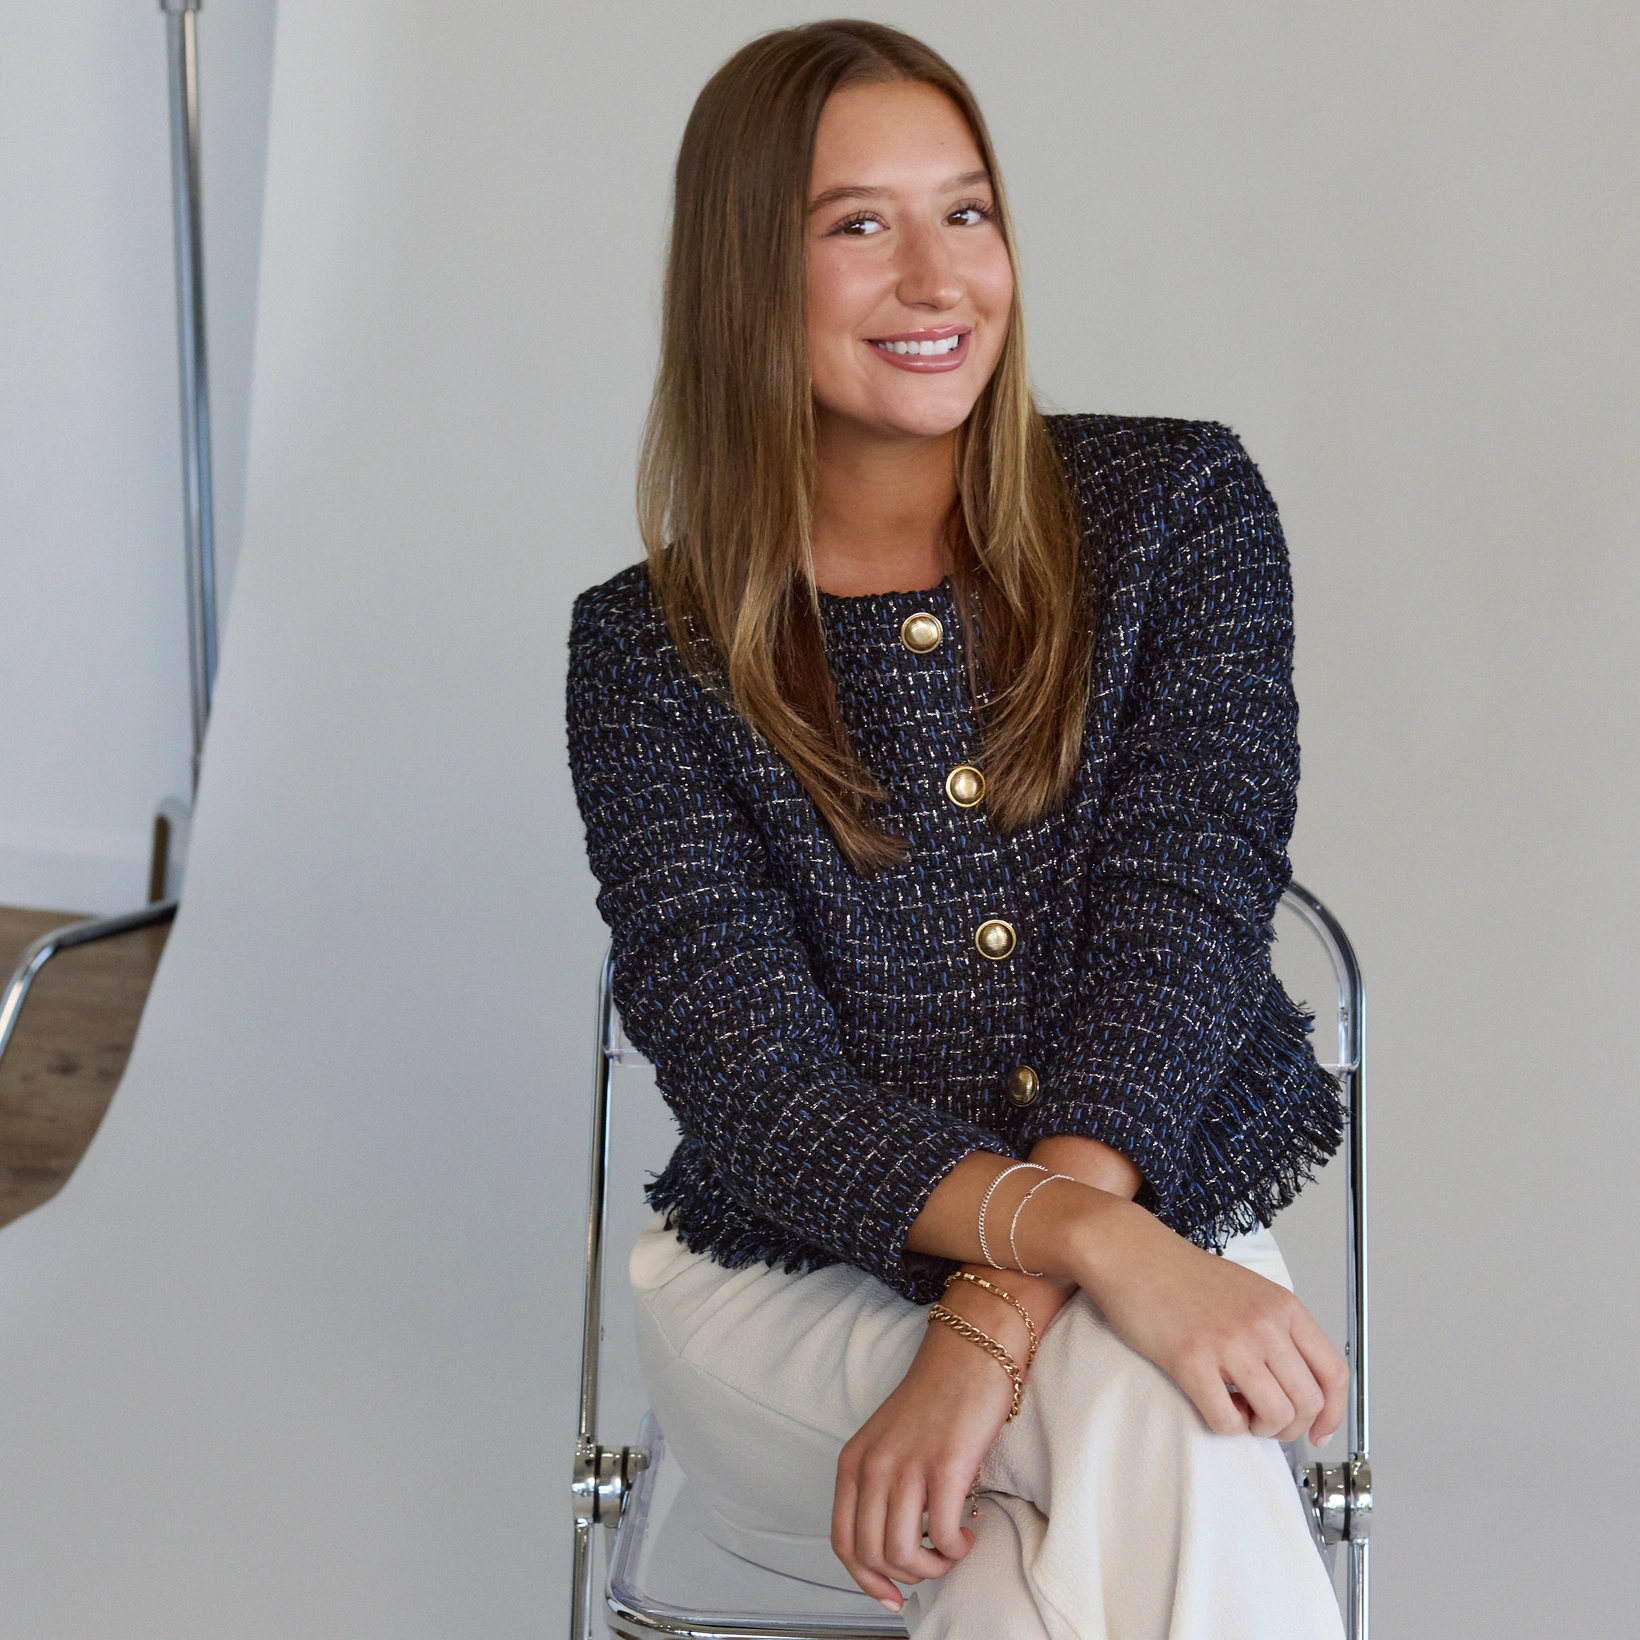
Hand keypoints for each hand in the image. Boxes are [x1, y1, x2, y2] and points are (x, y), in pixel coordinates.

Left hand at [830, 1304, 1016, 1610]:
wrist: (971, 1349)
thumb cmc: (937, 1396)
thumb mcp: (889, 1440)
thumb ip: (881, 1485)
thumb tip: (893, 1544)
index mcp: (854, 1461)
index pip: (843, 1542)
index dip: (865, 1580)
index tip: (891, 1596)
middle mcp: (873, 1466)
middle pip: (872, 1555)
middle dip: (905, 1577)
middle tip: (933, 1564)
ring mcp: (907, 1466)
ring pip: (903, 1554)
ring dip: (933, 1567)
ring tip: (952, 1550)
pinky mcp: (945, 1467)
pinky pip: (942, 1535)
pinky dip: (956, 1548)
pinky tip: (968, 1532)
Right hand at [1071, 1195, 1347, 1443]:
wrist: (1132, 1254)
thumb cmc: (1183, 1273)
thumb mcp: (1249, 1290)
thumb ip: (1278, 1329)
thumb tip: (1297, 1381)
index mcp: (1283, 1307)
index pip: (1334, 1373)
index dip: (1333, 1413)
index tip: (1320, 1431)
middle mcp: (1264, 1324)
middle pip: (1308, 1403)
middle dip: (1291, 1426)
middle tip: (1266, 1420)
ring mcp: (1229, 1343)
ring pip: (1275, 1416)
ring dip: (1259, 1427)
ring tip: (1239, 1410)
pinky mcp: (1191, 1360)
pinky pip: (1227, 1420)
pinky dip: (1226, 1425)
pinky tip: (1215, 1404)